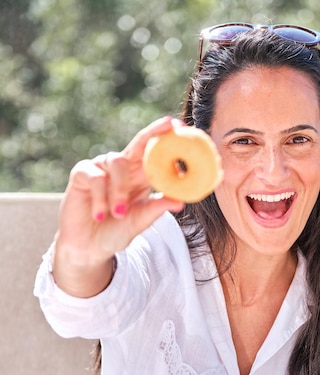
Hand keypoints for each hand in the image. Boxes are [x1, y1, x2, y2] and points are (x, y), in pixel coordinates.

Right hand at [53, 116, 183, 295]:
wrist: (88, 248)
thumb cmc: (116, 231)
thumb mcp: (139, 221)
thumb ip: (156, 209)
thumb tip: (181, 201)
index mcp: (140, 177)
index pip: (156, 154)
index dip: (168, 140)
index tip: (182, 128)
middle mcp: (122, 168)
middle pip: (139, 143)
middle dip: (153, 132)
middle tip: (168, 125)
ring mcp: (101, 168)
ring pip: (117, 162)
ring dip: (119, 190)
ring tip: (118, 213)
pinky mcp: (82, 174)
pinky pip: (95, 177)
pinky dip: (100, 197)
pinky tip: (100, 215)